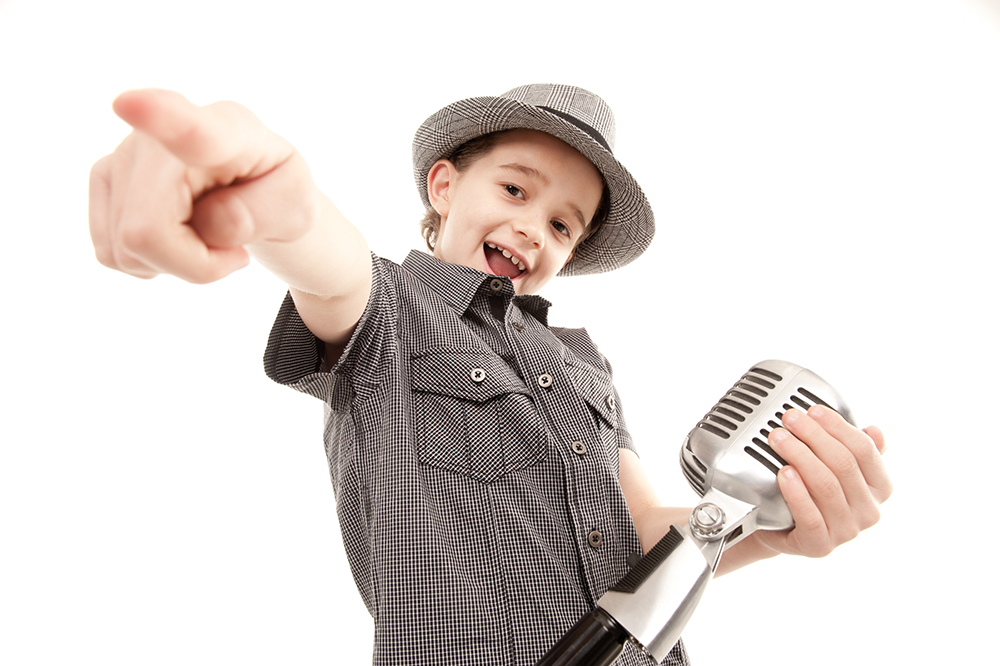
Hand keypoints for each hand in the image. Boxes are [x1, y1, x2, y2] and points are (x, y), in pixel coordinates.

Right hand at [89, 89, 317, 282]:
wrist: (255, 188)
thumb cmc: (278, 191)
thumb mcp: (298, 207)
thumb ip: (264, 215)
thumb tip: (209, 223)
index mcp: (226, 130)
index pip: (190, 128)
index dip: (158, 117)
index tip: (128, 104)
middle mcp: (160, 135)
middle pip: (146, 232)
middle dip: (195, 264)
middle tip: (234, 252)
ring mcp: (122, 155)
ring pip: (128, 250)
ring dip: (177, 263)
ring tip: (207, 234)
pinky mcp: (103, 180)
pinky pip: (113, 255)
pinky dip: (152, 263)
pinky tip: (177, 236)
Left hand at [751, 405, 891, 557]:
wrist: (780, 528)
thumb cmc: (811, 492)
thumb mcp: (836, 470)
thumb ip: (855, 451)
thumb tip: (874, 430)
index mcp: (879, 488)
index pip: (865, 450)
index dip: (838, 426)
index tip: (813, 410)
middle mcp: (869, 511)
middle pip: (843, 464)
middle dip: (814, 436)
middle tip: (789, 420)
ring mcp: (846, 531)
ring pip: (826, 486)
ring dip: (800, 456)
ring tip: (779, 439)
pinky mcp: (821, 546)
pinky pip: (810, 516)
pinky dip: (796, 491)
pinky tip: (783, 473)